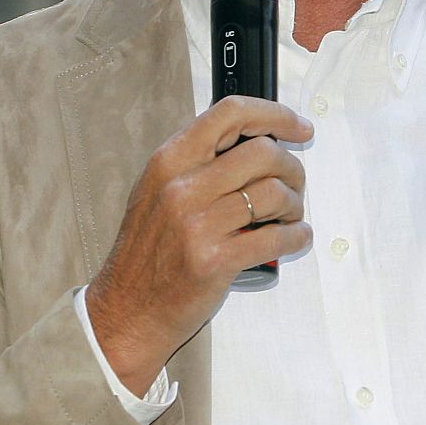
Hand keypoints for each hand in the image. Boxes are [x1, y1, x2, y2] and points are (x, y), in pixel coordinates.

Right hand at [85, 96, 313, 395]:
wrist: (126, 310)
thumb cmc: (149, 252)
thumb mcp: (158, 191)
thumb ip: (200, 162)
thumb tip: (259, 140)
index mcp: (168, 162)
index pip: (230, 114)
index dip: (274, 114)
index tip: (299, 127)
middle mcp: (181, 188)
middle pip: (264, 153)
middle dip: (292, 168)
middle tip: (295, 184)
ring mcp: (197, 225)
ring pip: (275, 193)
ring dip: (296, 204)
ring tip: (290, 216)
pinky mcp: (215, 260)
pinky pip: (277, 237)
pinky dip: (297, 236)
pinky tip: (294, 238)